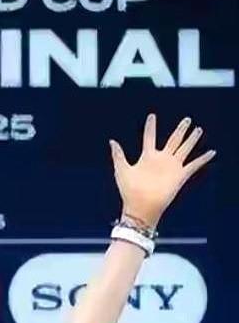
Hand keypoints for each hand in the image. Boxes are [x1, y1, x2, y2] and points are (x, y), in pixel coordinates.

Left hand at [109, 113, 215, 228]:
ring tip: (198, 129)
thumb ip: (118, 155)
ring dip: (192, 139)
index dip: (151, 126)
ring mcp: (172, 167)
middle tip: (187, 119)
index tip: (152, 116)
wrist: (140, 206)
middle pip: (173, 140)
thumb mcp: (122, 169)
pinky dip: (203, 159)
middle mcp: (161, 159)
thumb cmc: (129, 190)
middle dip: (180, 129)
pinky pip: (194, 165)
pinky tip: (212, 152)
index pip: (150, 137)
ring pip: (185, 148)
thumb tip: (112, 140)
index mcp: (147, 157)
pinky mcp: (180, 176)